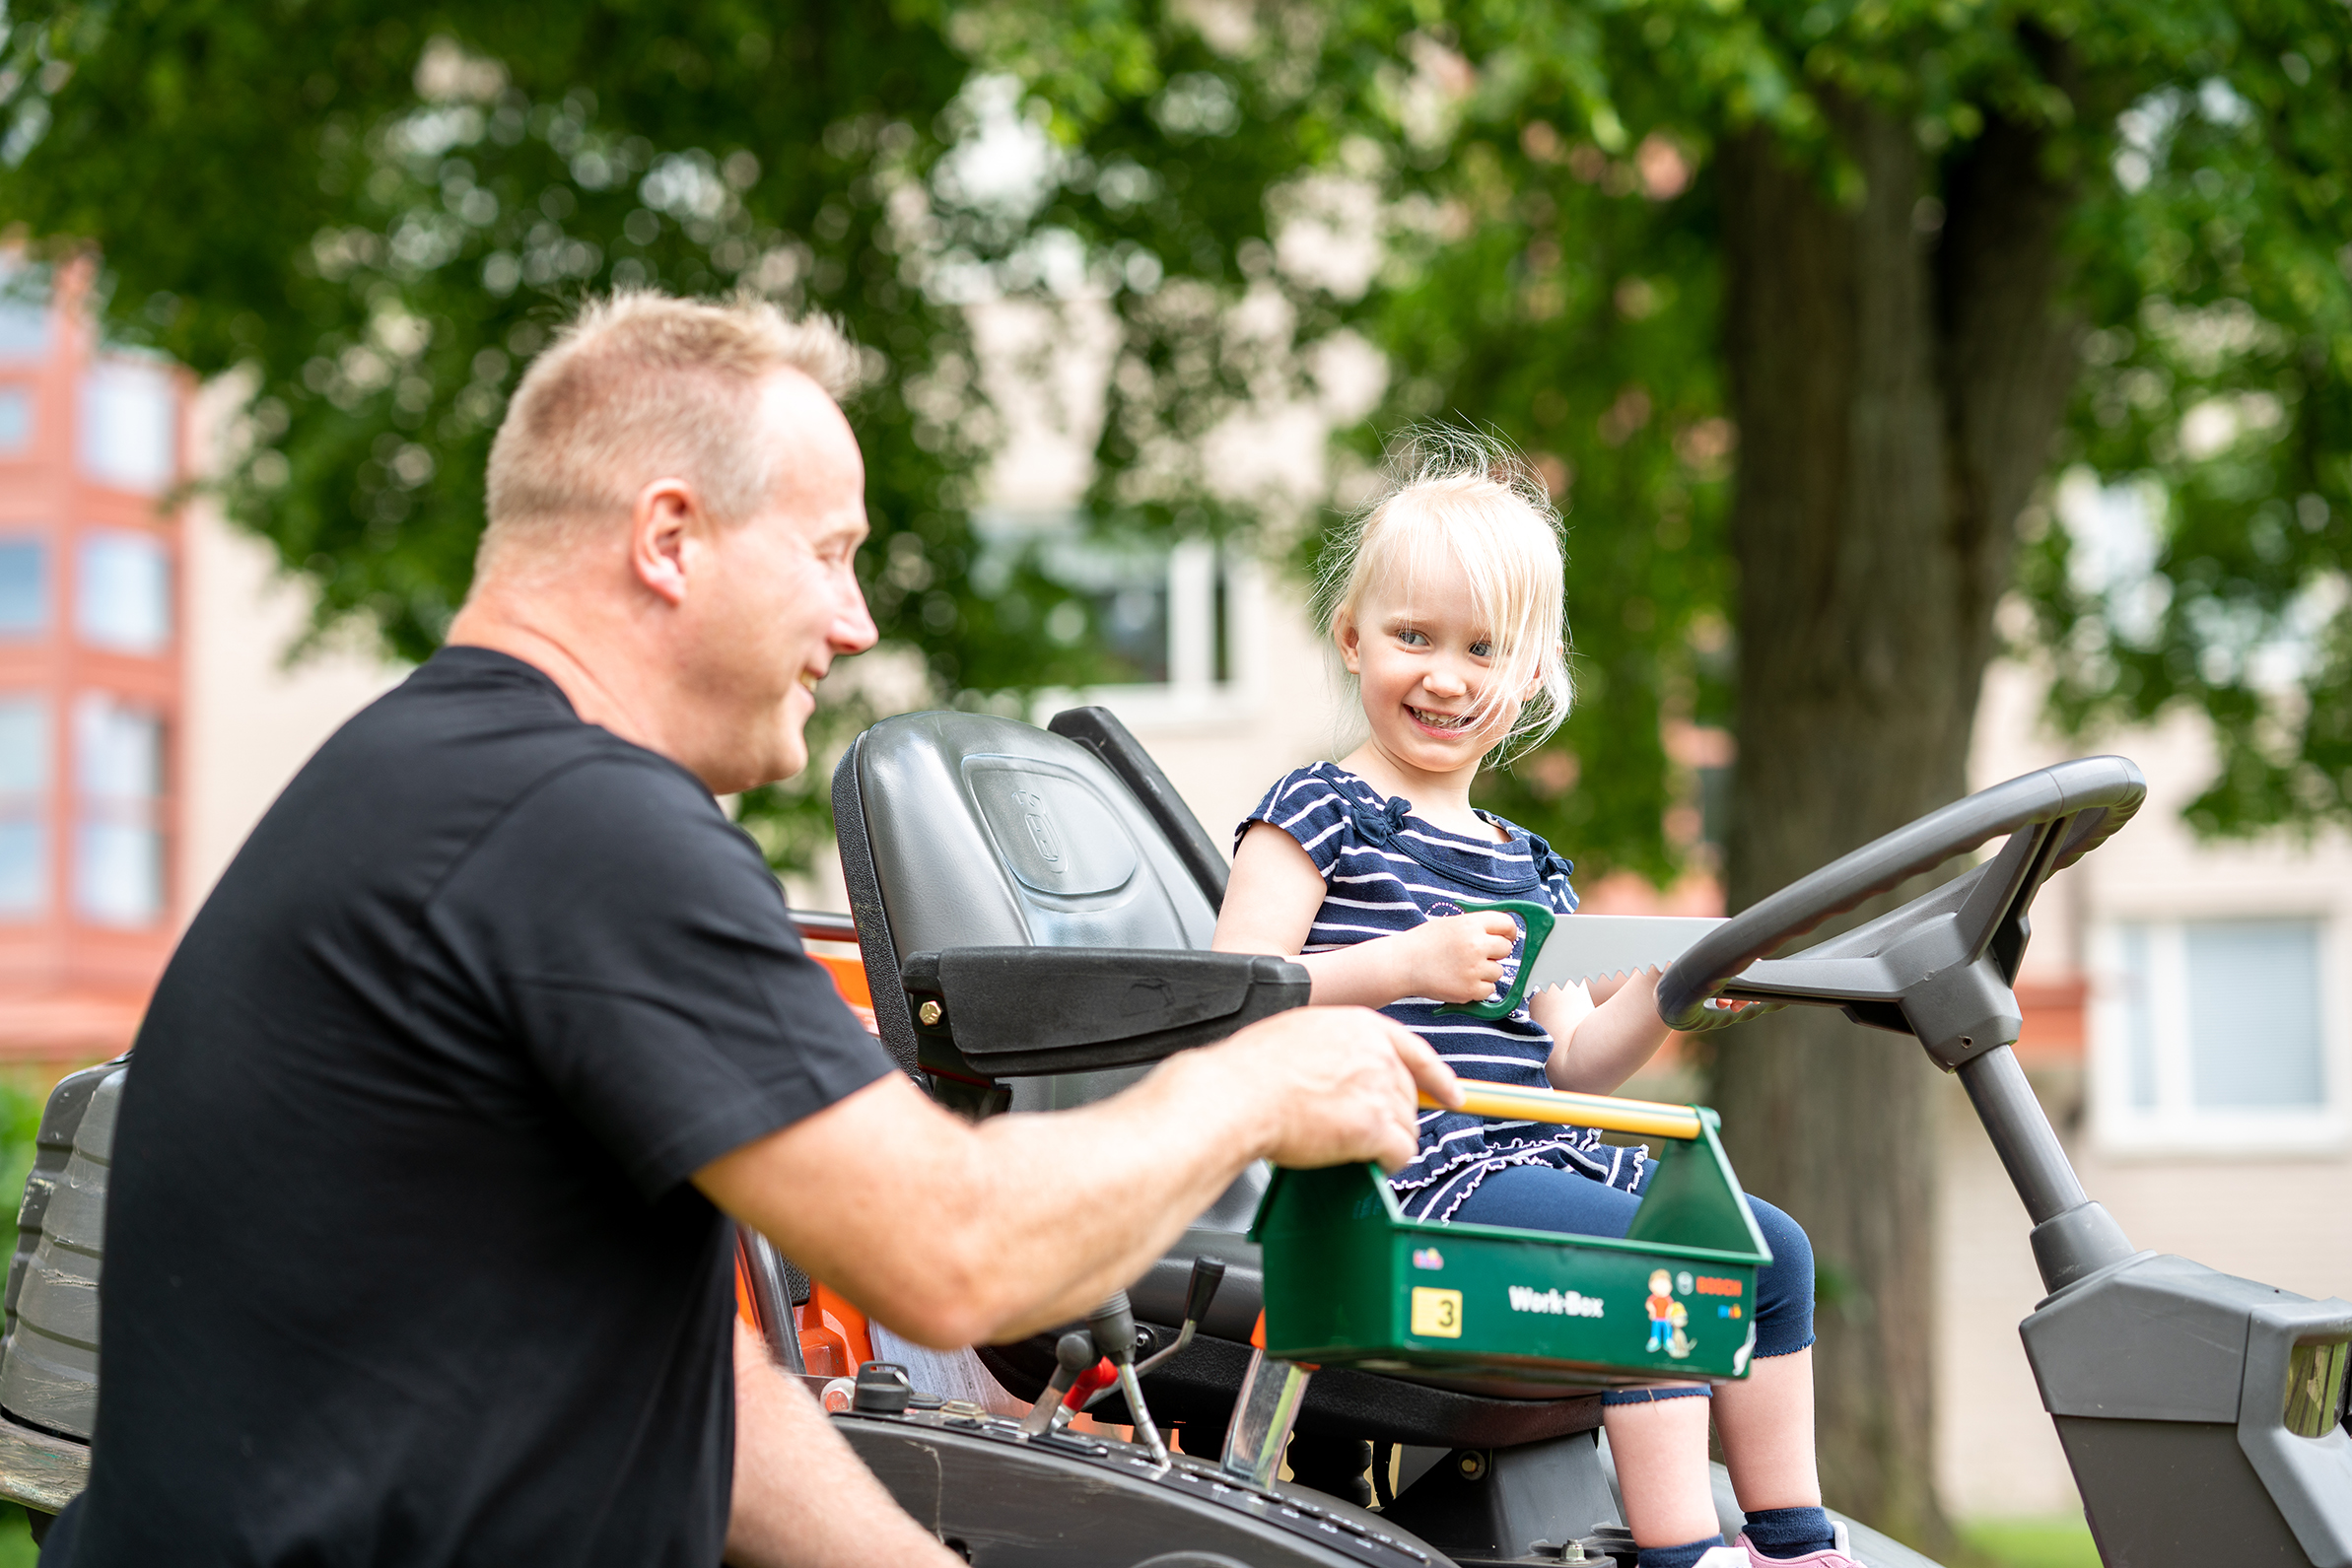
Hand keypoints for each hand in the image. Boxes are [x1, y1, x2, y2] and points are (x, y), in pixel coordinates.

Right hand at [1207, 1006, 1461, 1172]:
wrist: (1236, 1095)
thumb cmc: (1250, 1071)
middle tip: (1370, 1133)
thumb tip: (1342, 1073)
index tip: (1453, 1095)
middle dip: (1394, 1117)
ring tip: (1354, 1146)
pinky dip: (1389, 1162)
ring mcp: (1377, 1090)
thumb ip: (1334, 1050)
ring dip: (1386, 1141)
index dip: (1438, 1077)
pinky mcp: (1373, 1127)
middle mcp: (1375, 1054)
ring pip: (1406, 1125)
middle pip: (1408, 1094)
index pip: (1415, 1051)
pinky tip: (1371, 1162)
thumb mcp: (1298, 1036)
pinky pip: (1400, 1152)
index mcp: (1358, 1026)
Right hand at [1402, 912, 1521, 1003]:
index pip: (1507, 924)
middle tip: (1478, 955)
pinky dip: (1479, 988)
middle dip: (1496, 952)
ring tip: (1462, 969)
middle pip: (1506, 949)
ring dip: (1486, 972)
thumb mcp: (1451, 923)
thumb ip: (1476, 925)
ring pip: (1498, 971)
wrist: (1403, 964)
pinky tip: (1461, 981)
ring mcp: (1474, 969)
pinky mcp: (1470, 990)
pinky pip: (1490, 990)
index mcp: (1471, 924)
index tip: (1506, 937)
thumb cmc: (1425, 943)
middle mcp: (1475, 945)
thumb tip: (1502, 931)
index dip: (1509, 932)